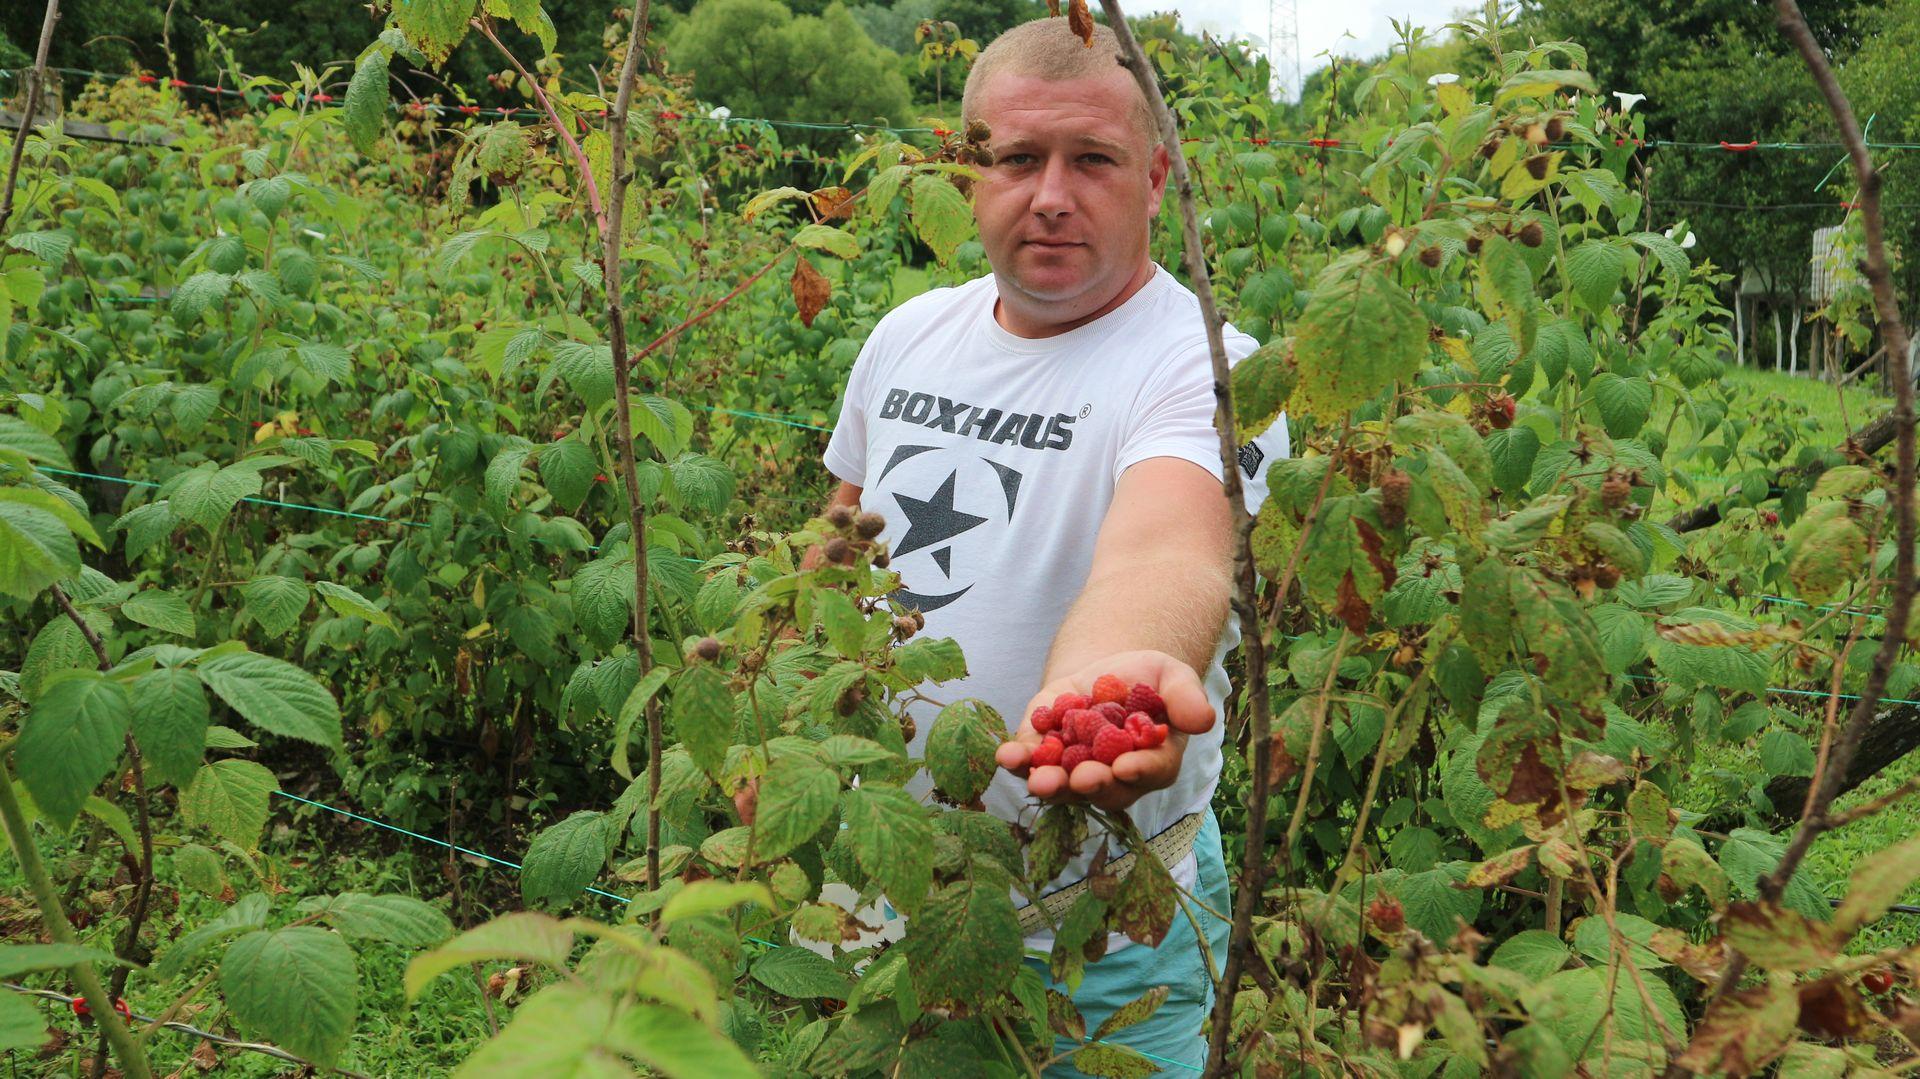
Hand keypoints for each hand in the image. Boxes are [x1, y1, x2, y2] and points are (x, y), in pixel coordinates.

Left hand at [993, 649, 1213, 810]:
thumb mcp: (1171, 676)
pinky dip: (1017, 761)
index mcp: (1152, 761)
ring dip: (1050, 784)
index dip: (1138, 772)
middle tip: (1081, 779)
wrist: (1104, 669)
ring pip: (1063, 785)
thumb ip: (1186, 696)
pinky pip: (1029, 763)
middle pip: (1104, 789)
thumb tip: (1203, 720)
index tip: (1125, 767)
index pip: (1149, 773)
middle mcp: (1113, 777)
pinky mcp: (1042, 754)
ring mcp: (1074, 770)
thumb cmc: (1146, 678)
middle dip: (1091, 784)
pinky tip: (1006, 755)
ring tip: (1038, 779)